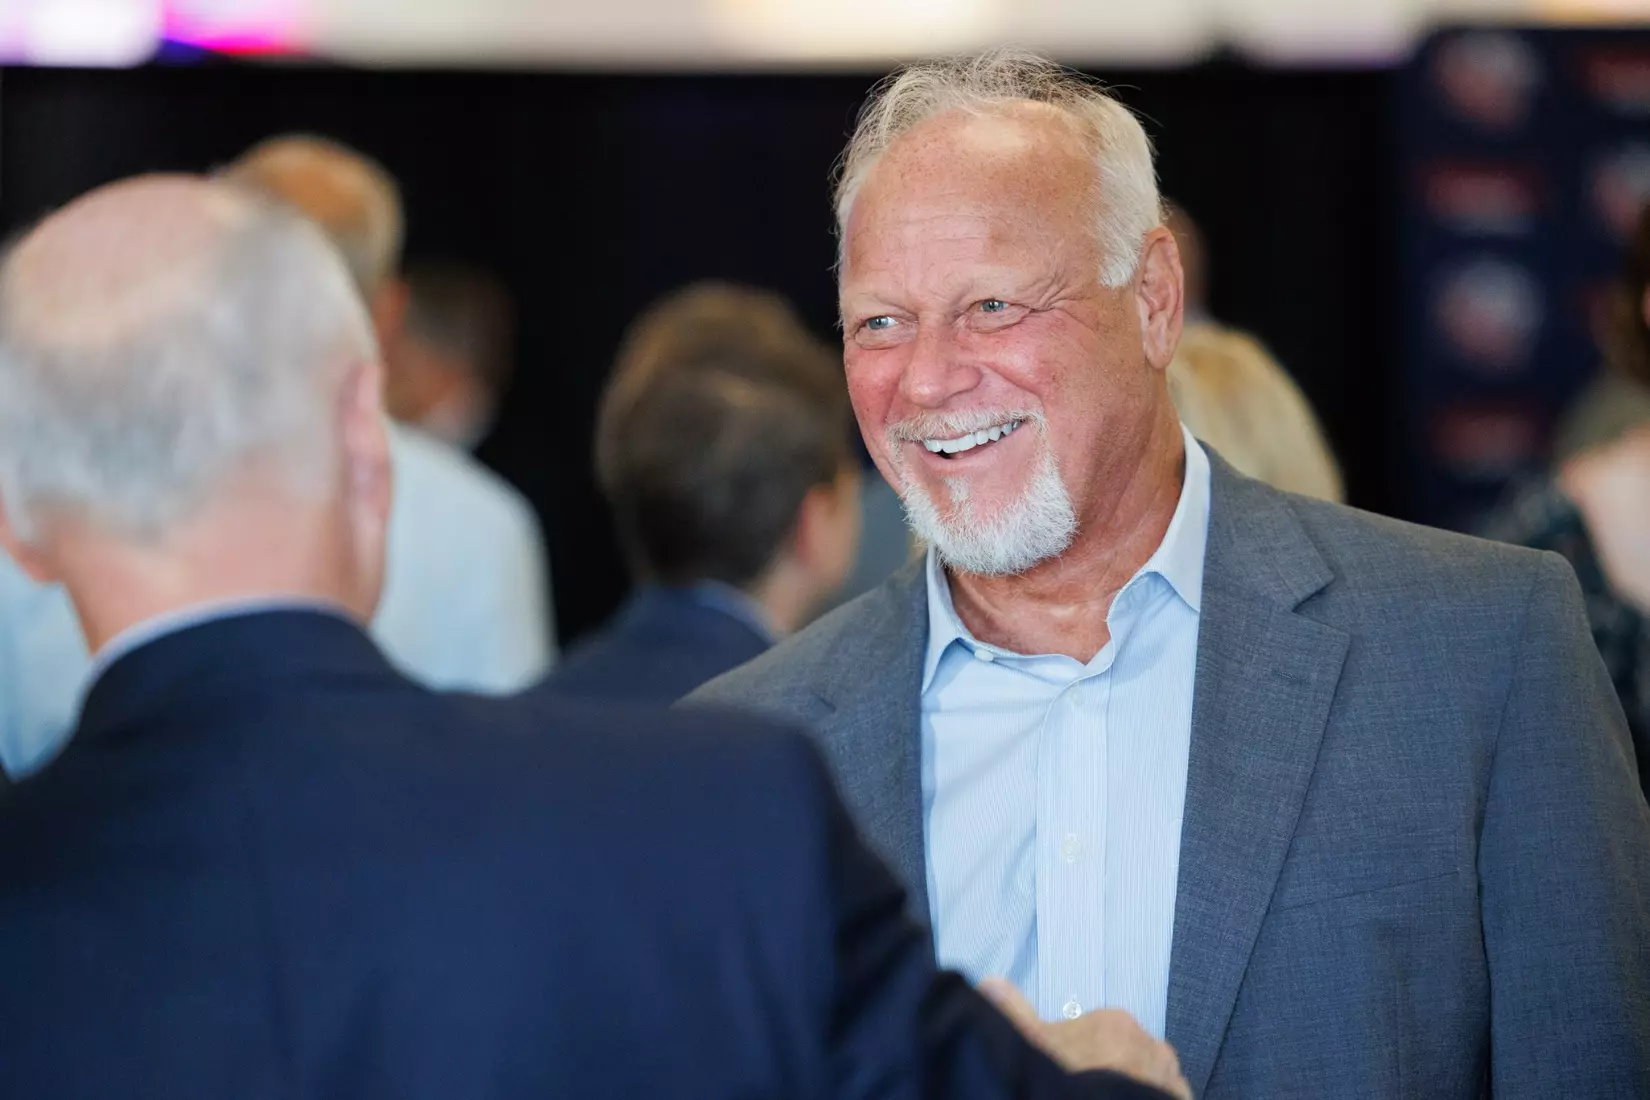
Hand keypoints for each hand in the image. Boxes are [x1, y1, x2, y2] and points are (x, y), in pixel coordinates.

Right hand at [978, 979, 1191, 1099]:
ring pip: (1147, 1079)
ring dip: (1134, 1088)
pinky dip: (1151, 1099)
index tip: (1068, 1071)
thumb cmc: (1068, 1083)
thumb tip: (990, 982)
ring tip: (1104, 1098)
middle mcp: (1150, 1045)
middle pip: (1124, 1055)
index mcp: (1114, 1023)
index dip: (1078, 1055)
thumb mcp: (1031, 1045)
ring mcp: (1169, 1078)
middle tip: (1085, 1090)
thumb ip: (1014, 1012)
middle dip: (1109, 1070)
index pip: (1097, 1033)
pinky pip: (1167, 1097)